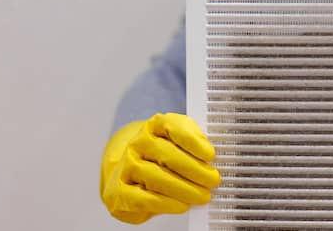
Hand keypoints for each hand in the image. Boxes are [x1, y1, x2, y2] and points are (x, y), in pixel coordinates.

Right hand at [99, 113, 220, 223]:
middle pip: (168, 155)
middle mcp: (138, 143)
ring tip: (202, 195)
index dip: (193, 141)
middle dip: (195, 169)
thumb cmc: (158, 159)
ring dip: (184, 188)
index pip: (174, 127)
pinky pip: (145, 198)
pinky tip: (182, 205)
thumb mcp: (177, 145)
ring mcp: (127, 166)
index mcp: (155, 126)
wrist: (125, 174)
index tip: (210, 154)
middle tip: (213, 180)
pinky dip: (167, 203)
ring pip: (157, 177)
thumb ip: (195, 146)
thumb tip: (212, 159)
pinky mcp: (119, 191)